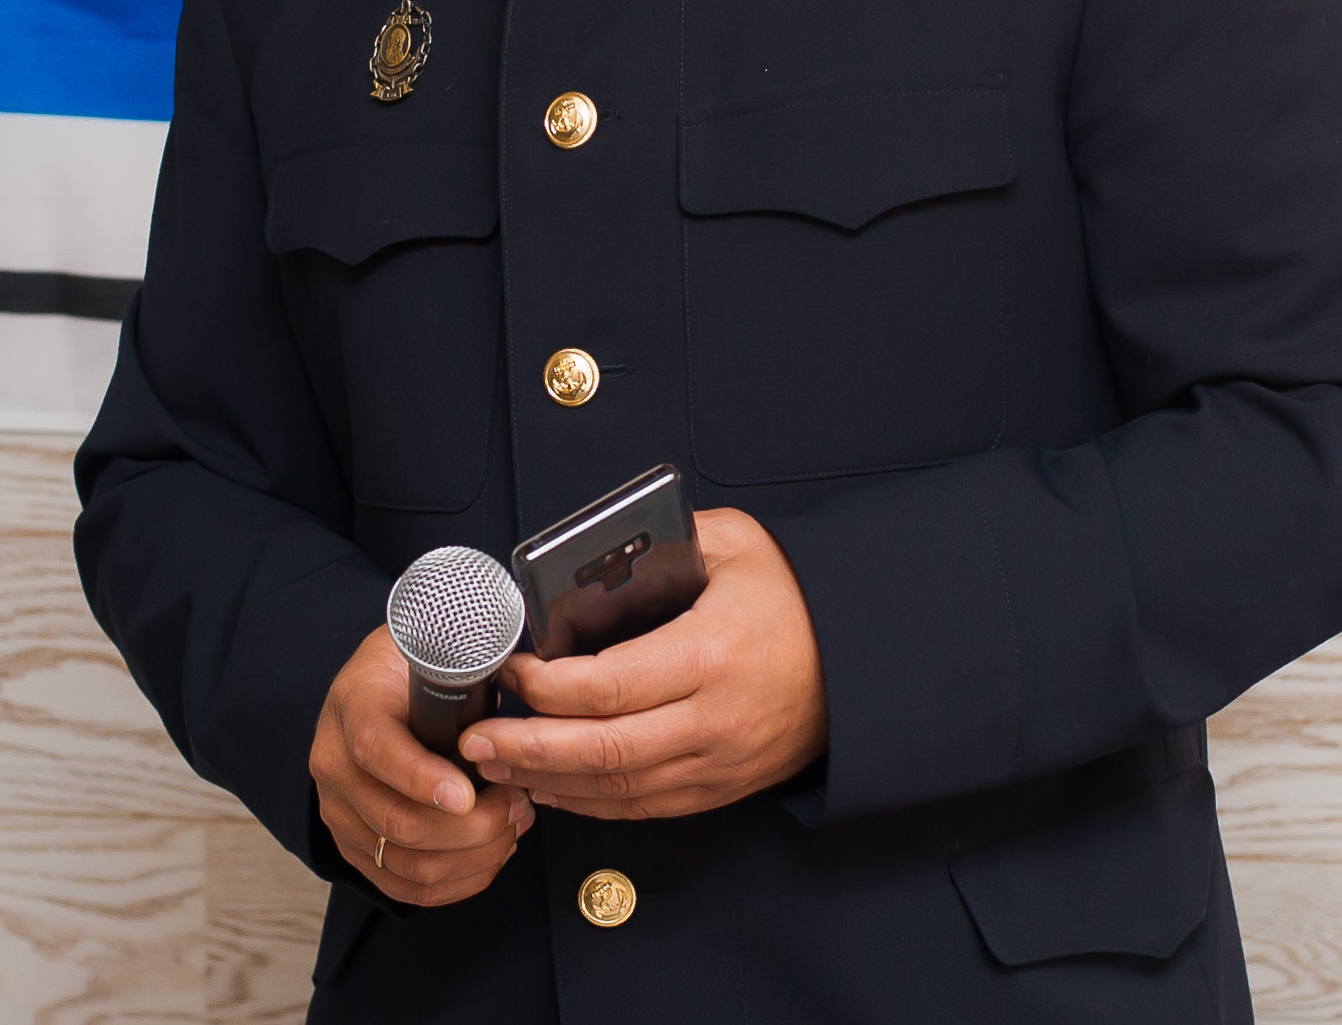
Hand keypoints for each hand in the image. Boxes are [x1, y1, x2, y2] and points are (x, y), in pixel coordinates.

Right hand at [310, 625, 532, 904]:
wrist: (374, 689)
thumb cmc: (411, 668)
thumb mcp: (429, 646)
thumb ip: (459, 660)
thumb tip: (512, 669)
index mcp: (351, 706)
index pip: (375, 748)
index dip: (422, 777)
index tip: (468, 793)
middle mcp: (333, 765)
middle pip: (399, 822)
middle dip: (474, 826)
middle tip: (517, 804)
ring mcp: (340, 813)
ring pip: (410, 864)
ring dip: (475, 856)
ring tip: (512, 824)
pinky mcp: (355, 849)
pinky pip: (408, 888)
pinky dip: (460, 880)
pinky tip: (491, 852)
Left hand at [462, 507, 825, 819]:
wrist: (865, 659)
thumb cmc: (795, 597)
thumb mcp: (736, 543)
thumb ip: (667, 536)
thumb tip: (595, 544)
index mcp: (711, 655)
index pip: (607, 686)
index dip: (545, 687)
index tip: (510, 669)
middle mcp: (714, 719)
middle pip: (602, 749)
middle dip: (527, 747)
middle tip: (476, 739)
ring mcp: (719, 762)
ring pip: (618, 788)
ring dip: (549, 781)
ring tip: (495, 766)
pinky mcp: (721, 787)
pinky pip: (644, 806)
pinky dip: (591, 802)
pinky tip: (550, 787)